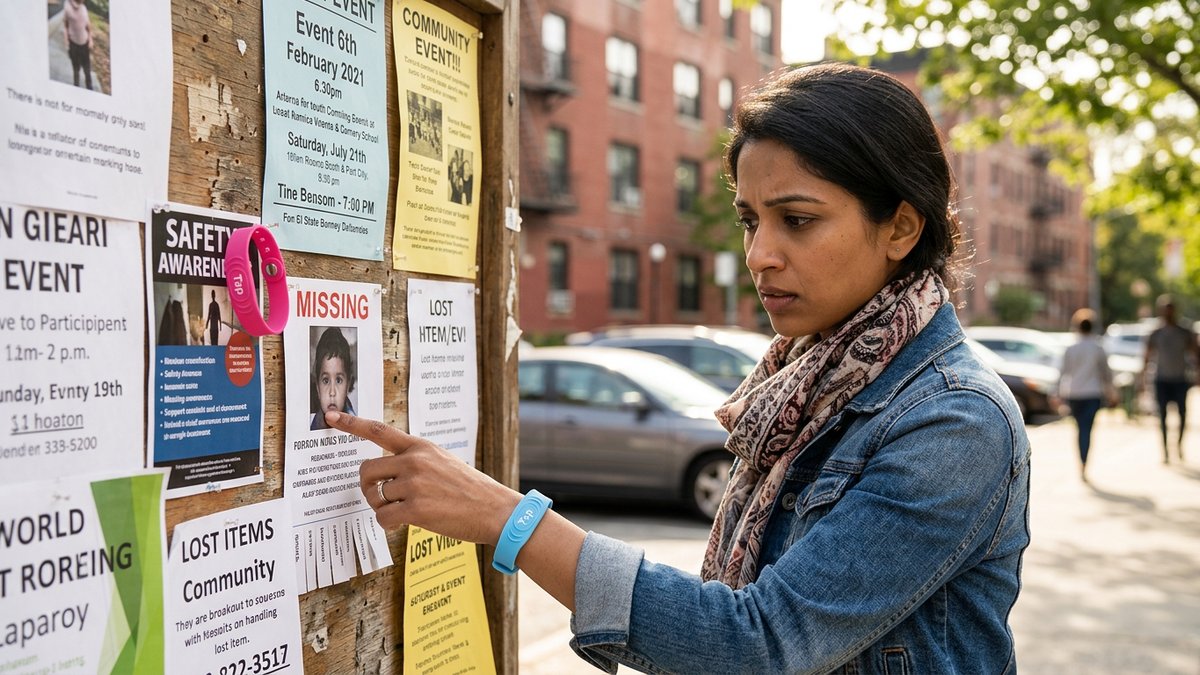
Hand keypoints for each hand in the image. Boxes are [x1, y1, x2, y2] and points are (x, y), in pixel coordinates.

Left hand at [324, 411, 521, 545]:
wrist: (495, 510)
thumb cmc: (470, 490)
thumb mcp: (443, 462)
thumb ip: (416, 460)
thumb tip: (387, 473)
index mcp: (421, 446)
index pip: (379, 430)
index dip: (352, 423)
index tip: (331, 416)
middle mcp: (415, 461)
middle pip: (367, 470)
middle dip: (368, 486)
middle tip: (381, 498)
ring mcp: (415, 484)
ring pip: (376, 497)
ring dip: (384, 509)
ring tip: (404, 512)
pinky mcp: (416, 509)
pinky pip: (383, 518)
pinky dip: (389, 525)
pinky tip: (406, 523)